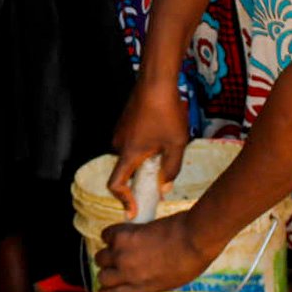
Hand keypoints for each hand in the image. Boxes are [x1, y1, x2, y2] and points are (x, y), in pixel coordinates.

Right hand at [94, 213, 211, 291]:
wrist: (195, 238)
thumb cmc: (190, 260)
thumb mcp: (169, 283)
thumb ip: (149, 283)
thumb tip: (138, 278)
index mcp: (140, 288)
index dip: (106, 291)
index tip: (108, 286)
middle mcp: (128, 273)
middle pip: (102, 276)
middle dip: (107, 272)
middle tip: (116, 264)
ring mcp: (123, 254)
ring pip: (100, 257)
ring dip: (108, 253)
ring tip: (120, 247)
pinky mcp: (123, 235)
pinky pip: (106, 235)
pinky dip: (111, 235)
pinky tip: (122, 233)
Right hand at [108, 78, 189, 216]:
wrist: (156, 81)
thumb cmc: (167, 112)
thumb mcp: (176, 144)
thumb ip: (171, 170)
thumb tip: (164, 188)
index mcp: (129, 153)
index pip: (115, 184)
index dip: (123, 200)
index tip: (133, 210)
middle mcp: (119, 144)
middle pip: (126, 170)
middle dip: (142, 177)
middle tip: (162, 177)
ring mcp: (120, 132)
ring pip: (131, 156)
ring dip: (145, 160)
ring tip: (167, 147)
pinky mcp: (124, 123)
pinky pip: (132, 143)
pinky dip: (143, 148)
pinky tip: (161, 134)